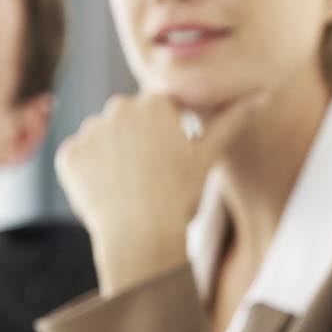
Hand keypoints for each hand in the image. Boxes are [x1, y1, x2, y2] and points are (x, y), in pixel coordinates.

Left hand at [55, 91, 265, 295]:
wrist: (141, 236)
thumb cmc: (180, 197)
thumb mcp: (208, 157)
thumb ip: (231, 120)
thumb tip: (263, 95)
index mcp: (155, 103)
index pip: (160, 111)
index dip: (168, 137)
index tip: (170, 162)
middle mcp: (118, 107)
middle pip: (128, 121)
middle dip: (137, 141)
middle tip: (151, 178)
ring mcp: (90, 130)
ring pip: (103, 139)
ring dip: (111, 156)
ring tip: (128, 188)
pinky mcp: (67, 154)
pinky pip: (79, 159)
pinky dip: (89, 174)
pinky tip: (107, 194)